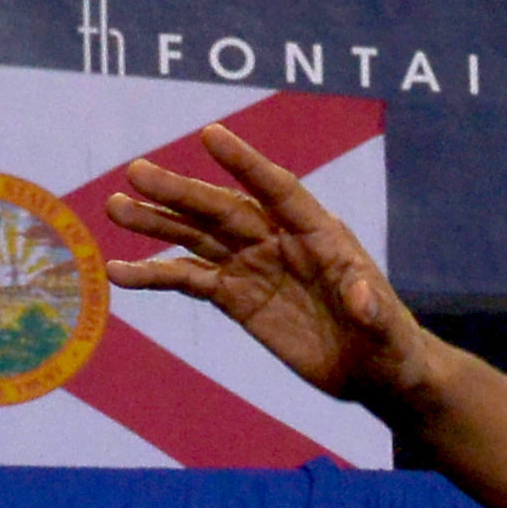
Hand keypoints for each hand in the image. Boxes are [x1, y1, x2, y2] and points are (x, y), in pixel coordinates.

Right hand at [107, 123, 435, 405]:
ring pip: (198, 237)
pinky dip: (156, 276)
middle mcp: (280, 241)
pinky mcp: (238, 299)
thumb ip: (374, 311)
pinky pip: (190, 282)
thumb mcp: (389, 331)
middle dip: (180, 191)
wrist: (375, 372)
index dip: (246, 164)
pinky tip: (120, 273)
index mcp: (320, 234)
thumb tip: (361, 296)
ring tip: (115, 206)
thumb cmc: (391, 345)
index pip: (278, 190)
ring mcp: (255, 267)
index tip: (211, 135)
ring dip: (157, 222)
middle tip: (135, 171)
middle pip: (224, 209)